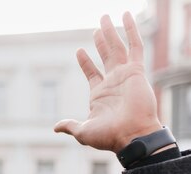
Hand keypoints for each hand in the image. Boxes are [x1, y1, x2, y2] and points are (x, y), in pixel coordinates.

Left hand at [54, 12, 161, 152]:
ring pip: (117, 48)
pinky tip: (126, 17)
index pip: (92, 72)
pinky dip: (131, 31)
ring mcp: (124, 75)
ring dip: (111, 33)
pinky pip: (135, 46)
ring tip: (104, 17)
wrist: (130, 135)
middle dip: (101, 41)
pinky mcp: (136, 71)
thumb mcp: (83, 131)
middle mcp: (113, 83)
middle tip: (97, 27)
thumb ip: (70, 125)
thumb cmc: (108, 136)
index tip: (79, 50)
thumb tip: (56, 127)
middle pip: (105, 56)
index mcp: (100, 95)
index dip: (85, 62)